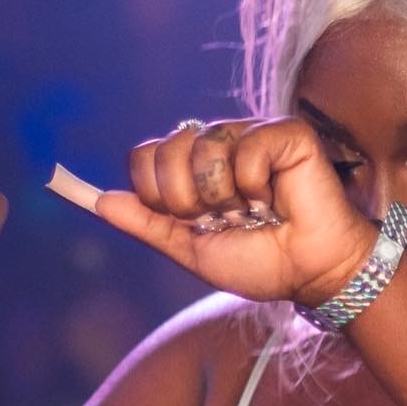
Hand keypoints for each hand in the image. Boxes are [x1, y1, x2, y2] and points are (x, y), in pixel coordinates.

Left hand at [94, 117, 376, 305]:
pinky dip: (257, 185)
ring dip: (226, 197)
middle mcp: (217, 144)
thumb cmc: (259, 261)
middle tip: (225, 218)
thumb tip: (97, 202)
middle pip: (165, 150)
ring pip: (204, 149)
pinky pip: (246, 149)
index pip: (143, 156)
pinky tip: (277, 197)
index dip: (156, 194)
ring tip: (256, 210)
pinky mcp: (285, 132)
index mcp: (191, 168)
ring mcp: (250, 133)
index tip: (187, 220)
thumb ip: (144, 223)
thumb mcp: (188, 248)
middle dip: (188, 201)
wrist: (309, 273)